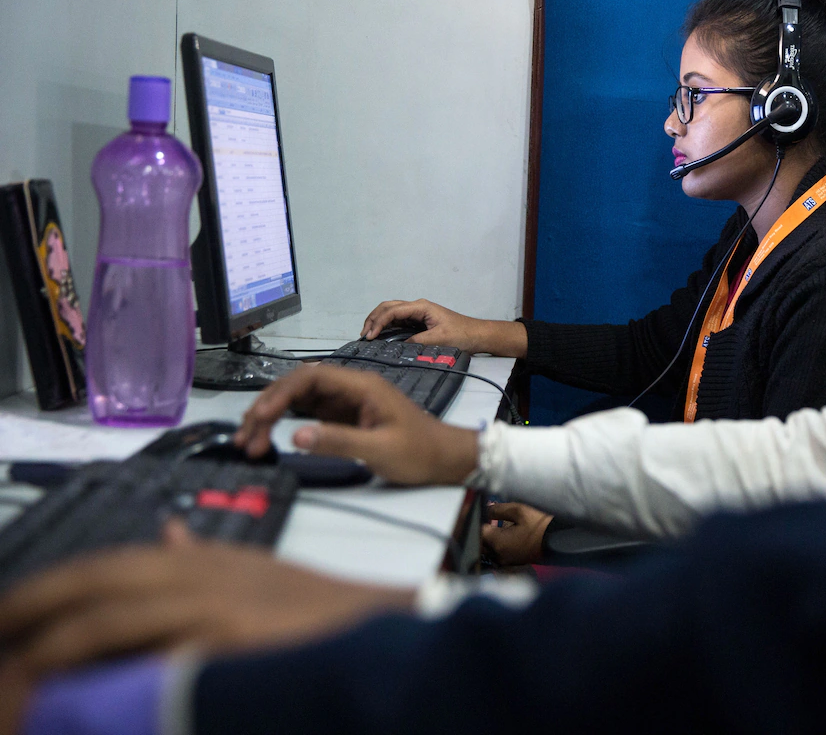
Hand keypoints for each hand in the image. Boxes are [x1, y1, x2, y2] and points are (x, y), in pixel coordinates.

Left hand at [0, 521, 413, 726]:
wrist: (381, 626)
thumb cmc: (319, 612)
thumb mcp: (256, 571)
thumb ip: (203, 557)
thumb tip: (165, 536)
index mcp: (201, 558)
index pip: (107, 564)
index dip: (51, 586)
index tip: (11, 610)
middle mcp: (201, 573)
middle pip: (97, 581)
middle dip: (32, 605)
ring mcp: (215, 603)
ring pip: (110, 616)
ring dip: (52, 648)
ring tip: (13, 679)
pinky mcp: (231, 638)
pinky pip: (150, 658)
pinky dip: (110, 675)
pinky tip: (79, 697)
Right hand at [234, 365, 479, 484]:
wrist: (445, 458)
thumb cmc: (420, 452)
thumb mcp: (380, 449)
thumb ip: (339, 442)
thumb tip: (296, 435)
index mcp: (362, 386)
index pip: (311, 377)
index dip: (280, 393)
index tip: (258, 416)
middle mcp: (351, 388)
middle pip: (298, 386)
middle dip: (267, 407)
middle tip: (246, 438)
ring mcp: (346, 402)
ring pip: (299, 400)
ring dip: (271, 416)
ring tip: (250, 442)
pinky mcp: (344, 417)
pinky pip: (308, 413)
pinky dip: (285, 424)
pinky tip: (269, 438)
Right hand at [361, 299, 504, 354]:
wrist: (477, 335)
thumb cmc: (462, 334)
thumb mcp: (439, 339)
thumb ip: (417, 342)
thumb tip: (398, 345)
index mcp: (421, 307)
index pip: (393, 311)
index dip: (379, 322)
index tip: (370, 336)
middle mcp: (417, 307)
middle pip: (388, 307)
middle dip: (373, 318)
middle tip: (363, 335)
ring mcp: (417, 313)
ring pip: (391, 312)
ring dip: (377, 321)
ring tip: (367, 335)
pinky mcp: (418, 321)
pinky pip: (397, 320)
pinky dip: (386, 325)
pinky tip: (379, 335)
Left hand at [481, 503, 553, 567]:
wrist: (560, 540)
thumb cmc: (540, 524)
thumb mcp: (519, 510)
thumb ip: (498, 509)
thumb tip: (485, 510)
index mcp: (497, 543)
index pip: (477, 530)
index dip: (474, 518)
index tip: (473, 509)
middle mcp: (498, 555)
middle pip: (479, 542)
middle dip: (479, 528)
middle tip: (482, 514)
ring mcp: (505, 560)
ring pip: (487, 548)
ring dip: (486, 535)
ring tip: (490, 520)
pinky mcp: (512, 561)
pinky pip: (497, 552)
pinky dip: (495, 542)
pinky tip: (500, 530)